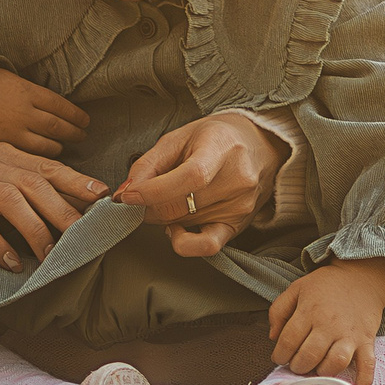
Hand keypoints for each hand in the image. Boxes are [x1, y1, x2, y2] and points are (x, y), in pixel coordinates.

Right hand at [0, 64, 90, 157]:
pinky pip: (29, 155)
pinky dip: (41, 159)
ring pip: (47, 145)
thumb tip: (60, 110)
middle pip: (58, 126)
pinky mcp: (2, 145)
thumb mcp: (15, 81)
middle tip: (82, 136)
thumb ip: (35, 96)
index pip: (61, 106)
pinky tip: (45, 159)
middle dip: (74, 133)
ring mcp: (12, 130)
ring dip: (60, 148)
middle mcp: (22, 112)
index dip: (77, 116)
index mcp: (26, 91)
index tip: (86, 121)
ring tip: (65, 147)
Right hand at [0, 145, 108, 271]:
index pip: (46, 166)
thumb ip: (27, 191)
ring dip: (33, 228)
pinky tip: (13, 262)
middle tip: (81, 235)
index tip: (101, 197)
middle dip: (61, 209)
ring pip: (8, 199)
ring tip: (48, 254)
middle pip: (32, 182)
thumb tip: (75, 211)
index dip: (75, 181)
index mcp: (2, 155)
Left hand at [114, 111, 284, 255]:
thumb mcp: (178, 138)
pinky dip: (183, 242)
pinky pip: (207, 247)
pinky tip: (176, 229)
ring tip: (165, 200)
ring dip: (163, 217)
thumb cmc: (216, 138)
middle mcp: (237, 179)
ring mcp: (240, 206)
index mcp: (221, 148)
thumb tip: (126, 192)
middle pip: (181, 205)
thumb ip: (148, 164)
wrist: (259, 146)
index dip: (154, 190)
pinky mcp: (238, 226)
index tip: (129, 195)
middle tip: (138, 198)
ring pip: (185, 223)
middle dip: (148, 206)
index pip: (190, 177)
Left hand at [268, 258, 384, 384]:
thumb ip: (279, 310)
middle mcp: (329, 324)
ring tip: (316, 371)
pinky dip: (363, 382)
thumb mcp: (296, 288)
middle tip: (296, 366)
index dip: (280, 354)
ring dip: (322, 373)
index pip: (289, 340)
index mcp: (309, 311)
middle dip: (298, 366)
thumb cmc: (326, 285)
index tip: (279, 358)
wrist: (362, 278)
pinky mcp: (367, 342)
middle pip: (309, 355)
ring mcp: (350, 335)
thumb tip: (273, 337)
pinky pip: (367, 366)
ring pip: (335, 363)